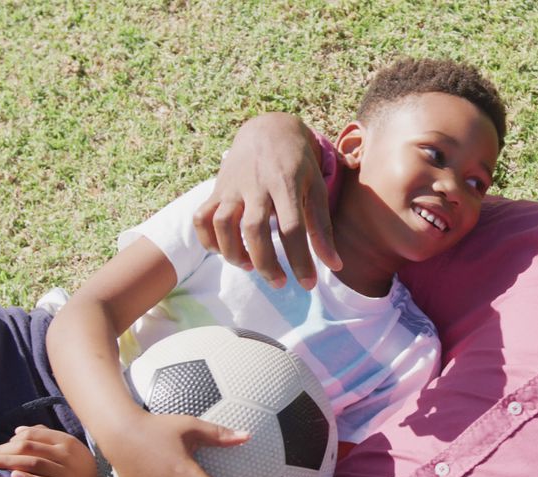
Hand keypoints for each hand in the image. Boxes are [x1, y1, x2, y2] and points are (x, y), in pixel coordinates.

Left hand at [0, 425, 108, 476]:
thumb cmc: (81, 468)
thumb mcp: (69, 447)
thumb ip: (45, 436)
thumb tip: (18, 430)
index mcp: (65, 441)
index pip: (33, 435)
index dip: (11, 440)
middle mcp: (65, 454)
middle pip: (28, 447)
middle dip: (3, 451)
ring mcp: (66, 472)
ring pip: (33, 464)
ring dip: (8, 463)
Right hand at [193, 112, 340, 289]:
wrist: (268, 130)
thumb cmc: (298, 164)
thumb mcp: (316, 189)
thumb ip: (323, 228)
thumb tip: (335, 265)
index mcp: (286, 184)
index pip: (293, 228)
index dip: (300, 260)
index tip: (308, 284)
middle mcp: (256, 185)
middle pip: (254, 229)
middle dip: (266, 263)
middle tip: (279, 283)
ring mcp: (232, 187)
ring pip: (222, 224)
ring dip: (233, 253)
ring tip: (250, 267)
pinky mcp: (216, 189)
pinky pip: (201, 218)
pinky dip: (208, 240)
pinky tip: (225, 251)